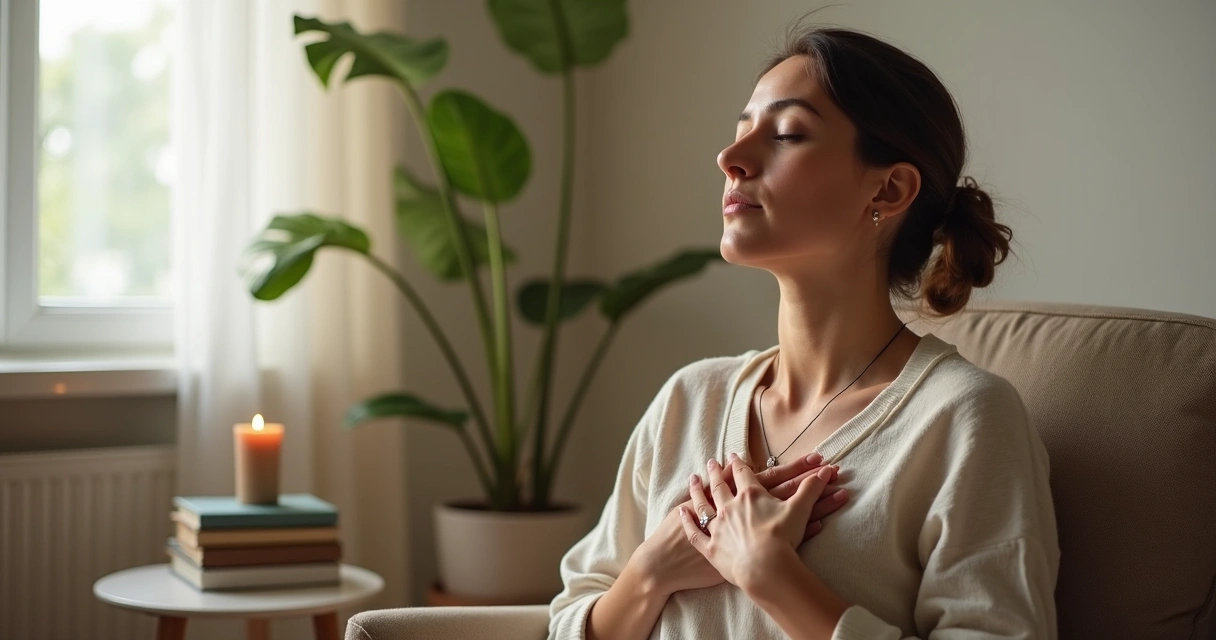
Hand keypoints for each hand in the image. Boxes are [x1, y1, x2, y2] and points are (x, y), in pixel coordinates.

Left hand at [679, 457, 833, 588]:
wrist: (766, 568)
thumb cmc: (783, 538)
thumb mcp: (800, 510)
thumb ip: (811, 488)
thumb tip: (827, 471)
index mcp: (750, 496)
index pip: (743, 474)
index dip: (738, 464)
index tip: (733, 456)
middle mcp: (729, 507)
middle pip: (720, 485)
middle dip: (716, 472)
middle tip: (710, 462)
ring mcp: (717, 527)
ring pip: (703, 504)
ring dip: (697, 491)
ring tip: (692, 480)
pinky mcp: (710, 548)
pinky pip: (694, 532)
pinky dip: (687, 522)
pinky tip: (680, 513)